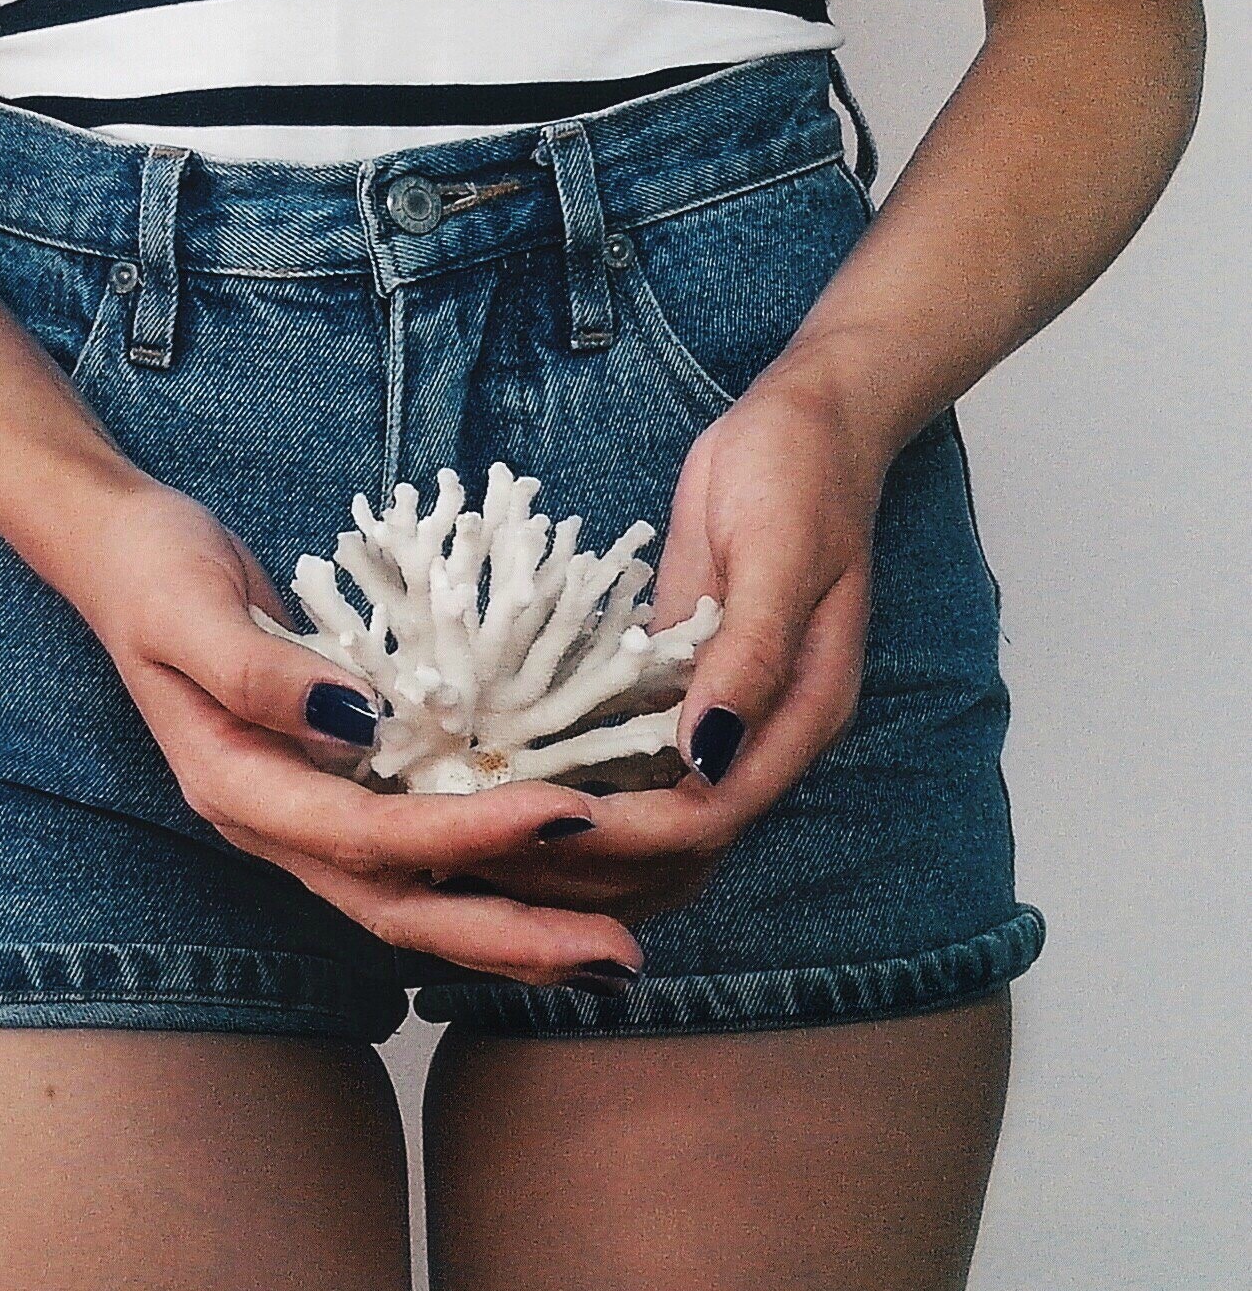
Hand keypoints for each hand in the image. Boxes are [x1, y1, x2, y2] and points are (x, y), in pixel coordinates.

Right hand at [68, 477, 644, 984]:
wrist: (119, 557)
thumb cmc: (152, 572)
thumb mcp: (189, 609)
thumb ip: (259, 672)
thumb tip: (355, 722)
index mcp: (239, 789)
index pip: (369, 838)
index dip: (469, 837)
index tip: (568, 815)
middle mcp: (275, 823)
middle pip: (401, 909)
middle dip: (511, 936)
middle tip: (618, 954)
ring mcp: (303, 815)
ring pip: (412, 901)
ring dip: (509, 931)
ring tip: (606, 953)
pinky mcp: (330, 790)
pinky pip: (412, 859)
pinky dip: (482, 882)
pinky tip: (551, 886)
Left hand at [434, 376, 885, 923]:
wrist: (804, 428)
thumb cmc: (798, 478)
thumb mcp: (777, 553)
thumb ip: (750, 654)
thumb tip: (709, 753)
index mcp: (800, 715)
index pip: (710, 816)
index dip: (627, 836)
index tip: (542, 825)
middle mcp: (761, 737)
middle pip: (679, 847)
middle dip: (590, 862)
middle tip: (489, 853)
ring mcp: (718, 720)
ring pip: (653, 826)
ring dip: (579, 847)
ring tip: (486, 847)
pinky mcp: (677, 692)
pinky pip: (631, 770)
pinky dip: (582, 797)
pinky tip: (514, 798)